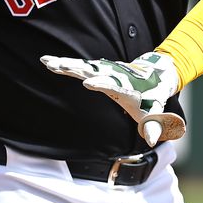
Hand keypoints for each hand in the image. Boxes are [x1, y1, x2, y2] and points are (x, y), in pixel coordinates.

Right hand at [41, 51, 186, 142]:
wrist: (155, 75)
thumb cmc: (152, 97)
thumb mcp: (155, 113)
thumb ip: (153, 126)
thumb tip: (152, 142)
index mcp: (126, 87)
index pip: (113, 85)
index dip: (102, 84)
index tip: (89, 82)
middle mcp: (114, 76)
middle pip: (93, 71)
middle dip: (77, 70)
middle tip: (59, 67)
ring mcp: (106, 71)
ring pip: (83, 66)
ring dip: (66, 64)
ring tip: (47, 62)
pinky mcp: (99, 69)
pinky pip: (80, 66)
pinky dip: (64, 63)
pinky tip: (48, 61)